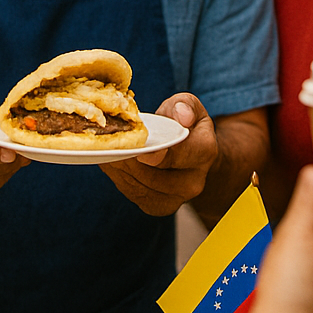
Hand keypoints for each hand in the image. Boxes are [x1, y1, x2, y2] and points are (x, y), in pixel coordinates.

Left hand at [101, 94, 214, 215]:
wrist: (191, 154)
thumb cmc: (184, 124)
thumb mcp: (187, 105)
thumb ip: (184, 105)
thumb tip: (182, 116)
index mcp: (204, 152)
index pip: (179, 156)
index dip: (156, 156)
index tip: (136, 151)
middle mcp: (193, 181)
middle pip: (153, 176)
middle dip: (128, 161)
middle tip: (110, 145)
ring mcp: (176, 198)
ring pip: (139, 187)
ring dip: (120, 170)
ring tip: (108, 151)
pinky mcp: (159, 207)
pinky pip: (133, 194)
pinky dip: (119, 178)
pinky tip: (113, 163)